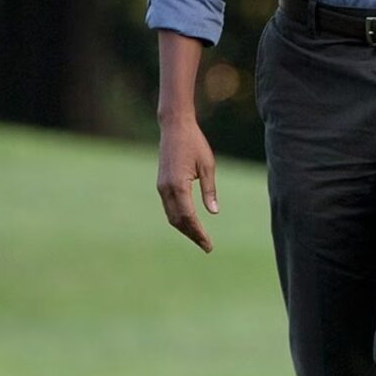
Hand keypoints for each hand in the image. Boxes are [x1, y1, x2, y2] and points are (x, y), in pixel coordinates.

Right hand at [156, 116, 218, 252]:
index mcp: (178, 185)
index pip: (188, 217)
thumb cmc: (195, 144)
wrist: (174, 129)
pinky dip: (179, 218)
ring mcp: (161, 187)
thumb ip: (209, 190)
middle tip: (207, 246)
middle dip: (192, 235)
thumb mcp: (207, 166)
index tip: (208, 244)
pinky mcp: (161, 184)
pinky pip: (169, 207)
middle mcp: (166, 189)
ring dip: (185, 229)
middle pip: (178, 220)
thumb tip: (213, 212)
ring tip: (200, 238)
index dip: (198, 232)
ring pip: (171, 215)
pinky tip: (190, 223)